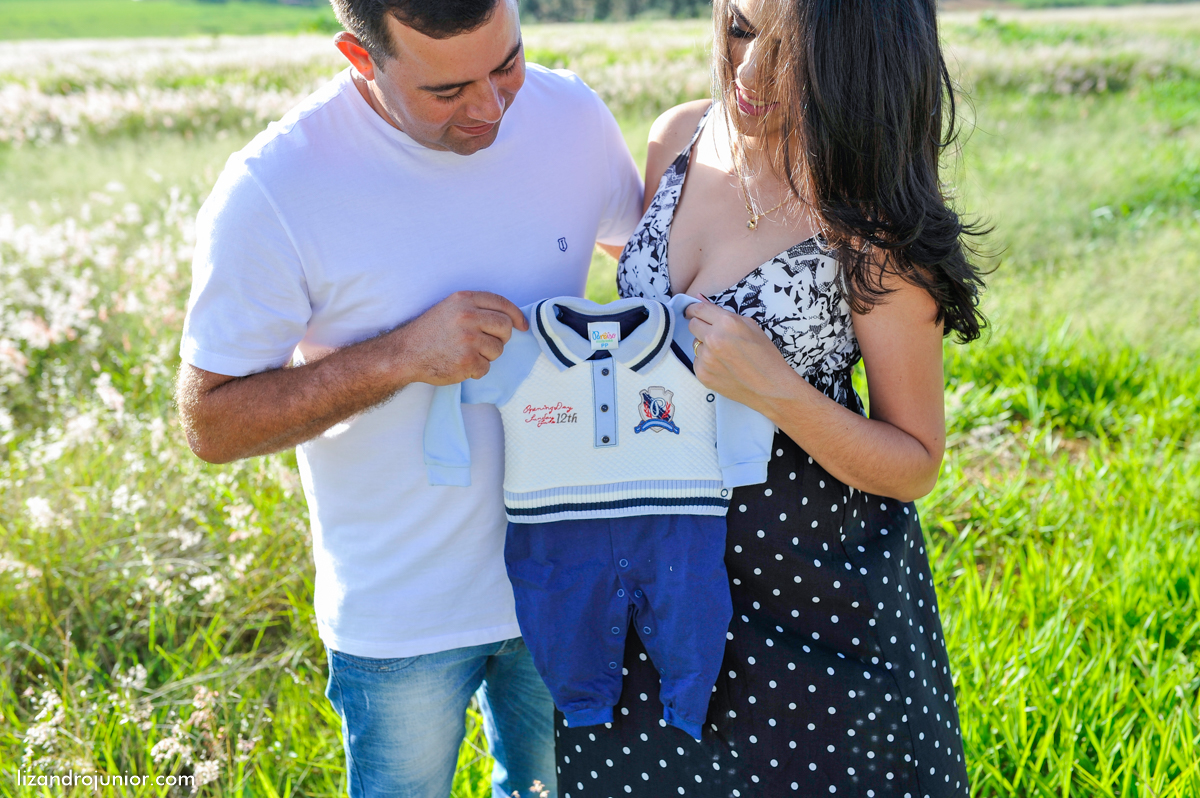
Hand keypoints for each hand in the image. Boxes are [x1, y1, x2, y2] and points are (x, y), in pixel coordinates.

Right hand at [392, 291, 527, 384]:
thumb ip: (477, 308)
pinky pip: (486, 367)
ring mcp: (468, 339)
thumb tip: (510, 319)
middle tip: (486, 344)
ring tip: (466, 353)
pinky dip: (476, 370)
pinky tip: (460, 364)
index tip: (522, 325)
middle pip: (505, 327)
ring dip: (486, 355)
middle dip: (501, 338)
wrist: (405, 353)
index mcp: (464, 300)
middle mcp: (467, 316)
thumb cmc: (430, 332)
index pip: (501, 303)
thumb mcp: (450, 308)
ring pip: (498, 349)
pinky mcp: (466, 360)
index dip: (516, 315)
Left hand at [686, 297, 796, 406]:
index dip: (693, 309)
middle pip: (693, 325)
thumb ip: (723, 313)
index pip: (699, 309)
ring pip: (696, 344)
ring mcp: (706, 358)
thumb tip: (699, 298)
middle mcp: (713, 339)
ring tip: (725, 355)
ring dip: (705, 346)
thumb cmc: (765, 355)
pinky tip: (723, 367)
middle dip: (701, 326)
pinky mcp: (702, 374)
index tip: (692, 311)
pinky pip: (697, 361)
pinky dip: (706, 362)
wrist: (771, 387)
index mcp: (727, 323)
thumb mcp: (751, 326)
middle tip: (714, 334)